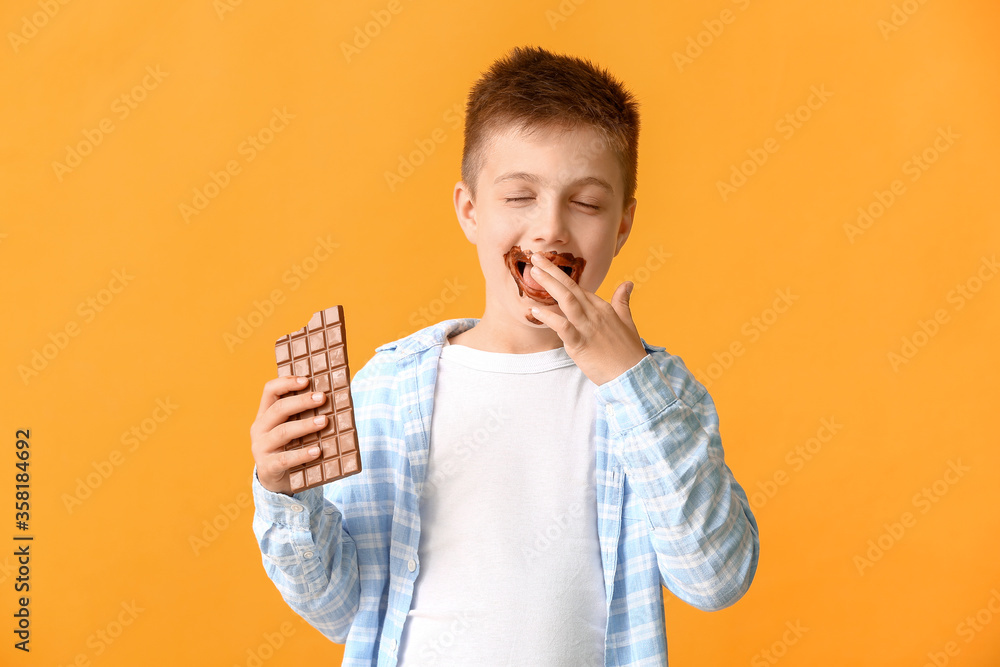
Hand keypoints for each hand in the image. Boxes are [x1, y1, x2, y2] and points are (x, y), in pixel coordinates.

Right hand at [250, 376, 327, 494]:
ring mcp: (261, 448)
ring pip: (283, 432)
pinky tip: (318, 451)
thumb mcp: (291, 429)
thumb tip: (331, 398)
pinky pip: (285, 459)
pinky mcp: (268, 467)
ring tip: (324, 421)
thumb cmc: (289, 447)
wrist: (275, 481)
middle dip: (302, 402)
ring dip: (305, 425)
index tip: (306, 380)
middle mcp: (260, 428)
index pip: (270, 390)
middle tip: (322, 398)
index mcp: (265, 414)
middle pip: (279, 409)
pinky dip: (302, 454)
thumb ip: (302, 415)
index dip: (287, 382)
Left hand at [526, 252, 647, 385]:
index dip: (561, 275)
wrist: (632, 375)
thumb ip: (622, 301)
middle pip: (570, 288)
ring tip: (534, 273)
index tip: (546, 265)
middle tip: (535, 257)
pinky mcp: (580, 344)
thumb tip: (628, 283)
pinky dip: (549, 318)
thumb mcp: (628, 321)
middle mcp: (594, 314)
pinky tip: (535, 310)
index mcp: (602, 308)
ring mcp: (587, 328)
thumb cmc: (629, 351)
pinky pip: (563, 327)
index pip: (578, 288)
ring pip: (567, 301)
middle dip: (552, 271)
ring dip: (550, 285)